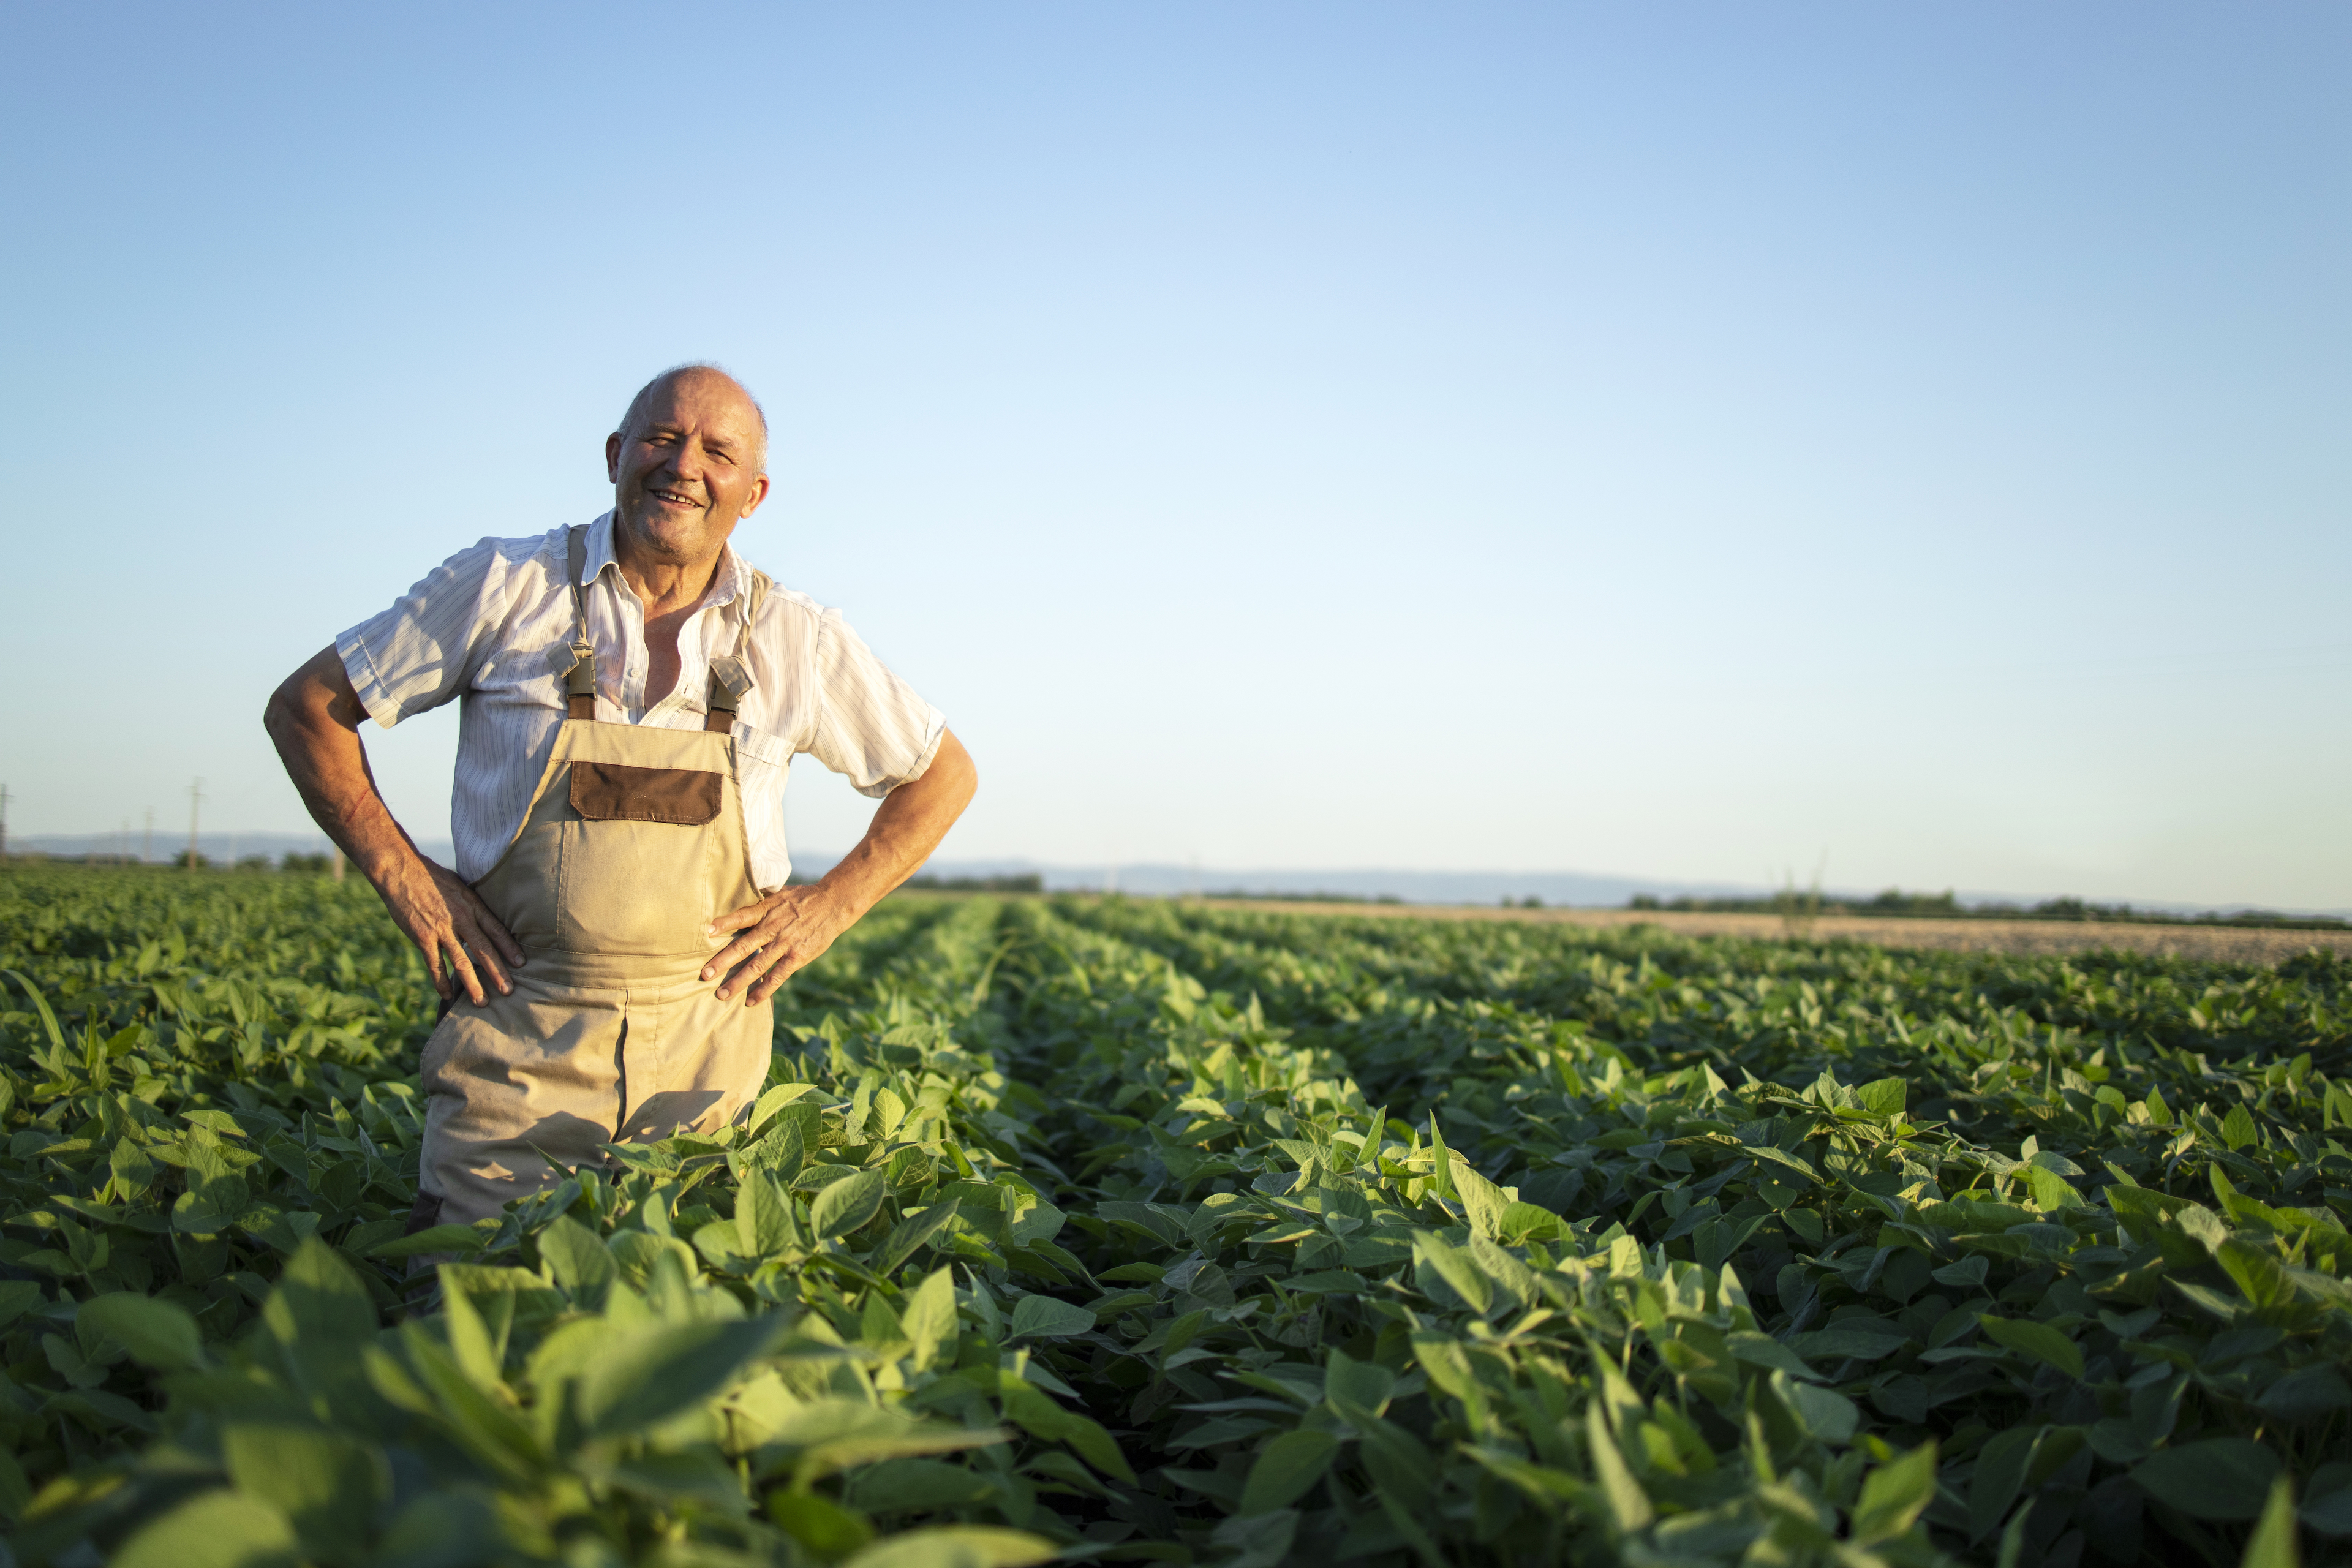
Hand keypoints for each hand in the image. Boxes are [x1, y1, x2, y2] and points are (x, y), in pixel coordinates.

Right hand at [375, 852, 524, 1005]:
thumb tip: (482, 918)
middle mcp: (461, 918)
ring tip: (484, 1002)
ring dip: (474, 984)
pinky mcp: (422, 937)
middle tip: (510, 991)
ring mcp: (441, 929)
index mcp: (472, 904)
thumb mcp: (459, 885)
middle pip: (484, 949)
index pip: (496, 929)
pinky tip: (448, 995)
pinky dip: (441, 982)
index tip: (521, 963)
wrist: (400, 870)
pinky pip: (434, 964)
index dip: (509, 947)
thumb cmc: (430, 875)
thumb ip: (470, 904)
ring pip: (462, 962)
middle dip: (498, 972)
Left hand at [704, 885, 850, 1004]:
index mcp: (767, 911)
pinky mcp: (797, 957)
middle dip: (723, 961)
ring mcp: (785, 944)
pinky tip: (750, 1001)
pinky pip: (778, 977)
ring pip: (757, 965)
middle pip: (743, 946)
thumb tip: (736, 899)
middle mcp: (773, 928)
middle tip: (705, 974)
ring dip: (738, 981)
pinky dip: (764, 990)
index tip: (707, 931)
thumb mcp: (780, 894)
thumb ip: (759, 903)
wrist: (833, 904)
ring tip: (721, 995)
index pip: (742, 916)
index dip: (724, 923)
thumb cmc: (803, 898)